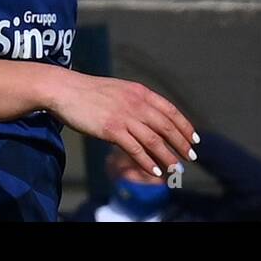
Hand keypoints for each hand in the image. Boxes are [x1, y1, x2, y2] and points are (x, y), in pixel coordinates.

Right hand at [47, 70, 197, 178]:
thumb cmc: (89, 92)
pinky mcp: (111, 129)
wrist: (65, 89)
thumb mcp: (119, 90)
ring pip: (154, 140)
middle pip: (166, 126)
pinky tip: (155, 171)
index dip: (184, 125)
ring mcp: (124, 116)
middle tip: (190, 157)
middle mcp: (136, 103)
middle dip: (181, 143)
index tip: (194, 138)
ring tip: (176, 169)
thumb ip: (135, 101)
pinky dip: (147, 162)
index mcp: (139, 92)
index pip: (170, 110)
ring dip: (168, 157)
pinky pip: (135, 149)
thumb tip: (150, 117)